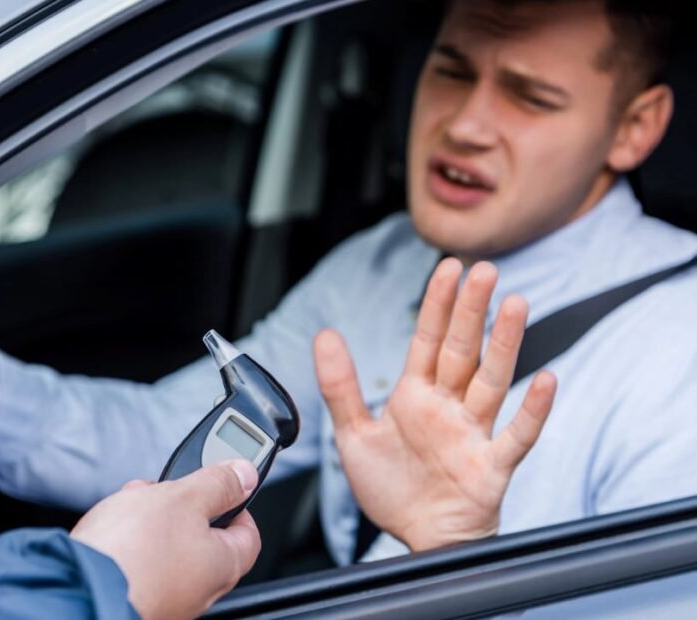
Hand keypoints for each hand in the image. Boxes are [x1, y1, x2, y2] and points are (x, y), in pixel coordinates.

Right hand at [71, 460, 260, 619]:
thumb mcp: (182, 497)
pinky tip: (113, 531)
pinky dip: (131, 544)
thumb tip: (245, 474)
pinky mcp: (135, 600)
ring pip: (168, 549)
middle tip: (164, 490)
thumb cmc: (132, 551)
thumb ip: (218, 483)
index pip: (248, 532)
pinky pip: (141, 565)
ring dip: (152, 522)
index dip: (236, 501)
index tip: (220, 483)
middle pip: (203, 538)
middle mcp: (200, 591)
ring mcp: (167, 599)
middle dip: (181, 506)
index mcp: (224, 566)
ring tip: (130, 506)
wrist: (77, 588)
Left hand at [314, 258, 556, 551]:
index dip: (437, 304)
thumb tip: (325, 334)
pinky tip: (547, 381)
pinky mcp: (491, 466)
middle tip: (485, 270)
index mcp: (416, 396)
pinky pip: (517, 435)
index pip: (428, 340)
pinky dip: (532, 411)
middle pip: (462, 351)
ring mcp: (473, 434)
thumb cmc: (392, 488)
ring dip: (505, 345)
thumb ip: (340, 385)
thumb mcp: (354, 433)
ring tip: (517, 306)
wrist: (415, 538)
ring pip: (493, 381)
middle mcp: (448, 407)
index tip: (449, 267)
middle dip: (472, 311)